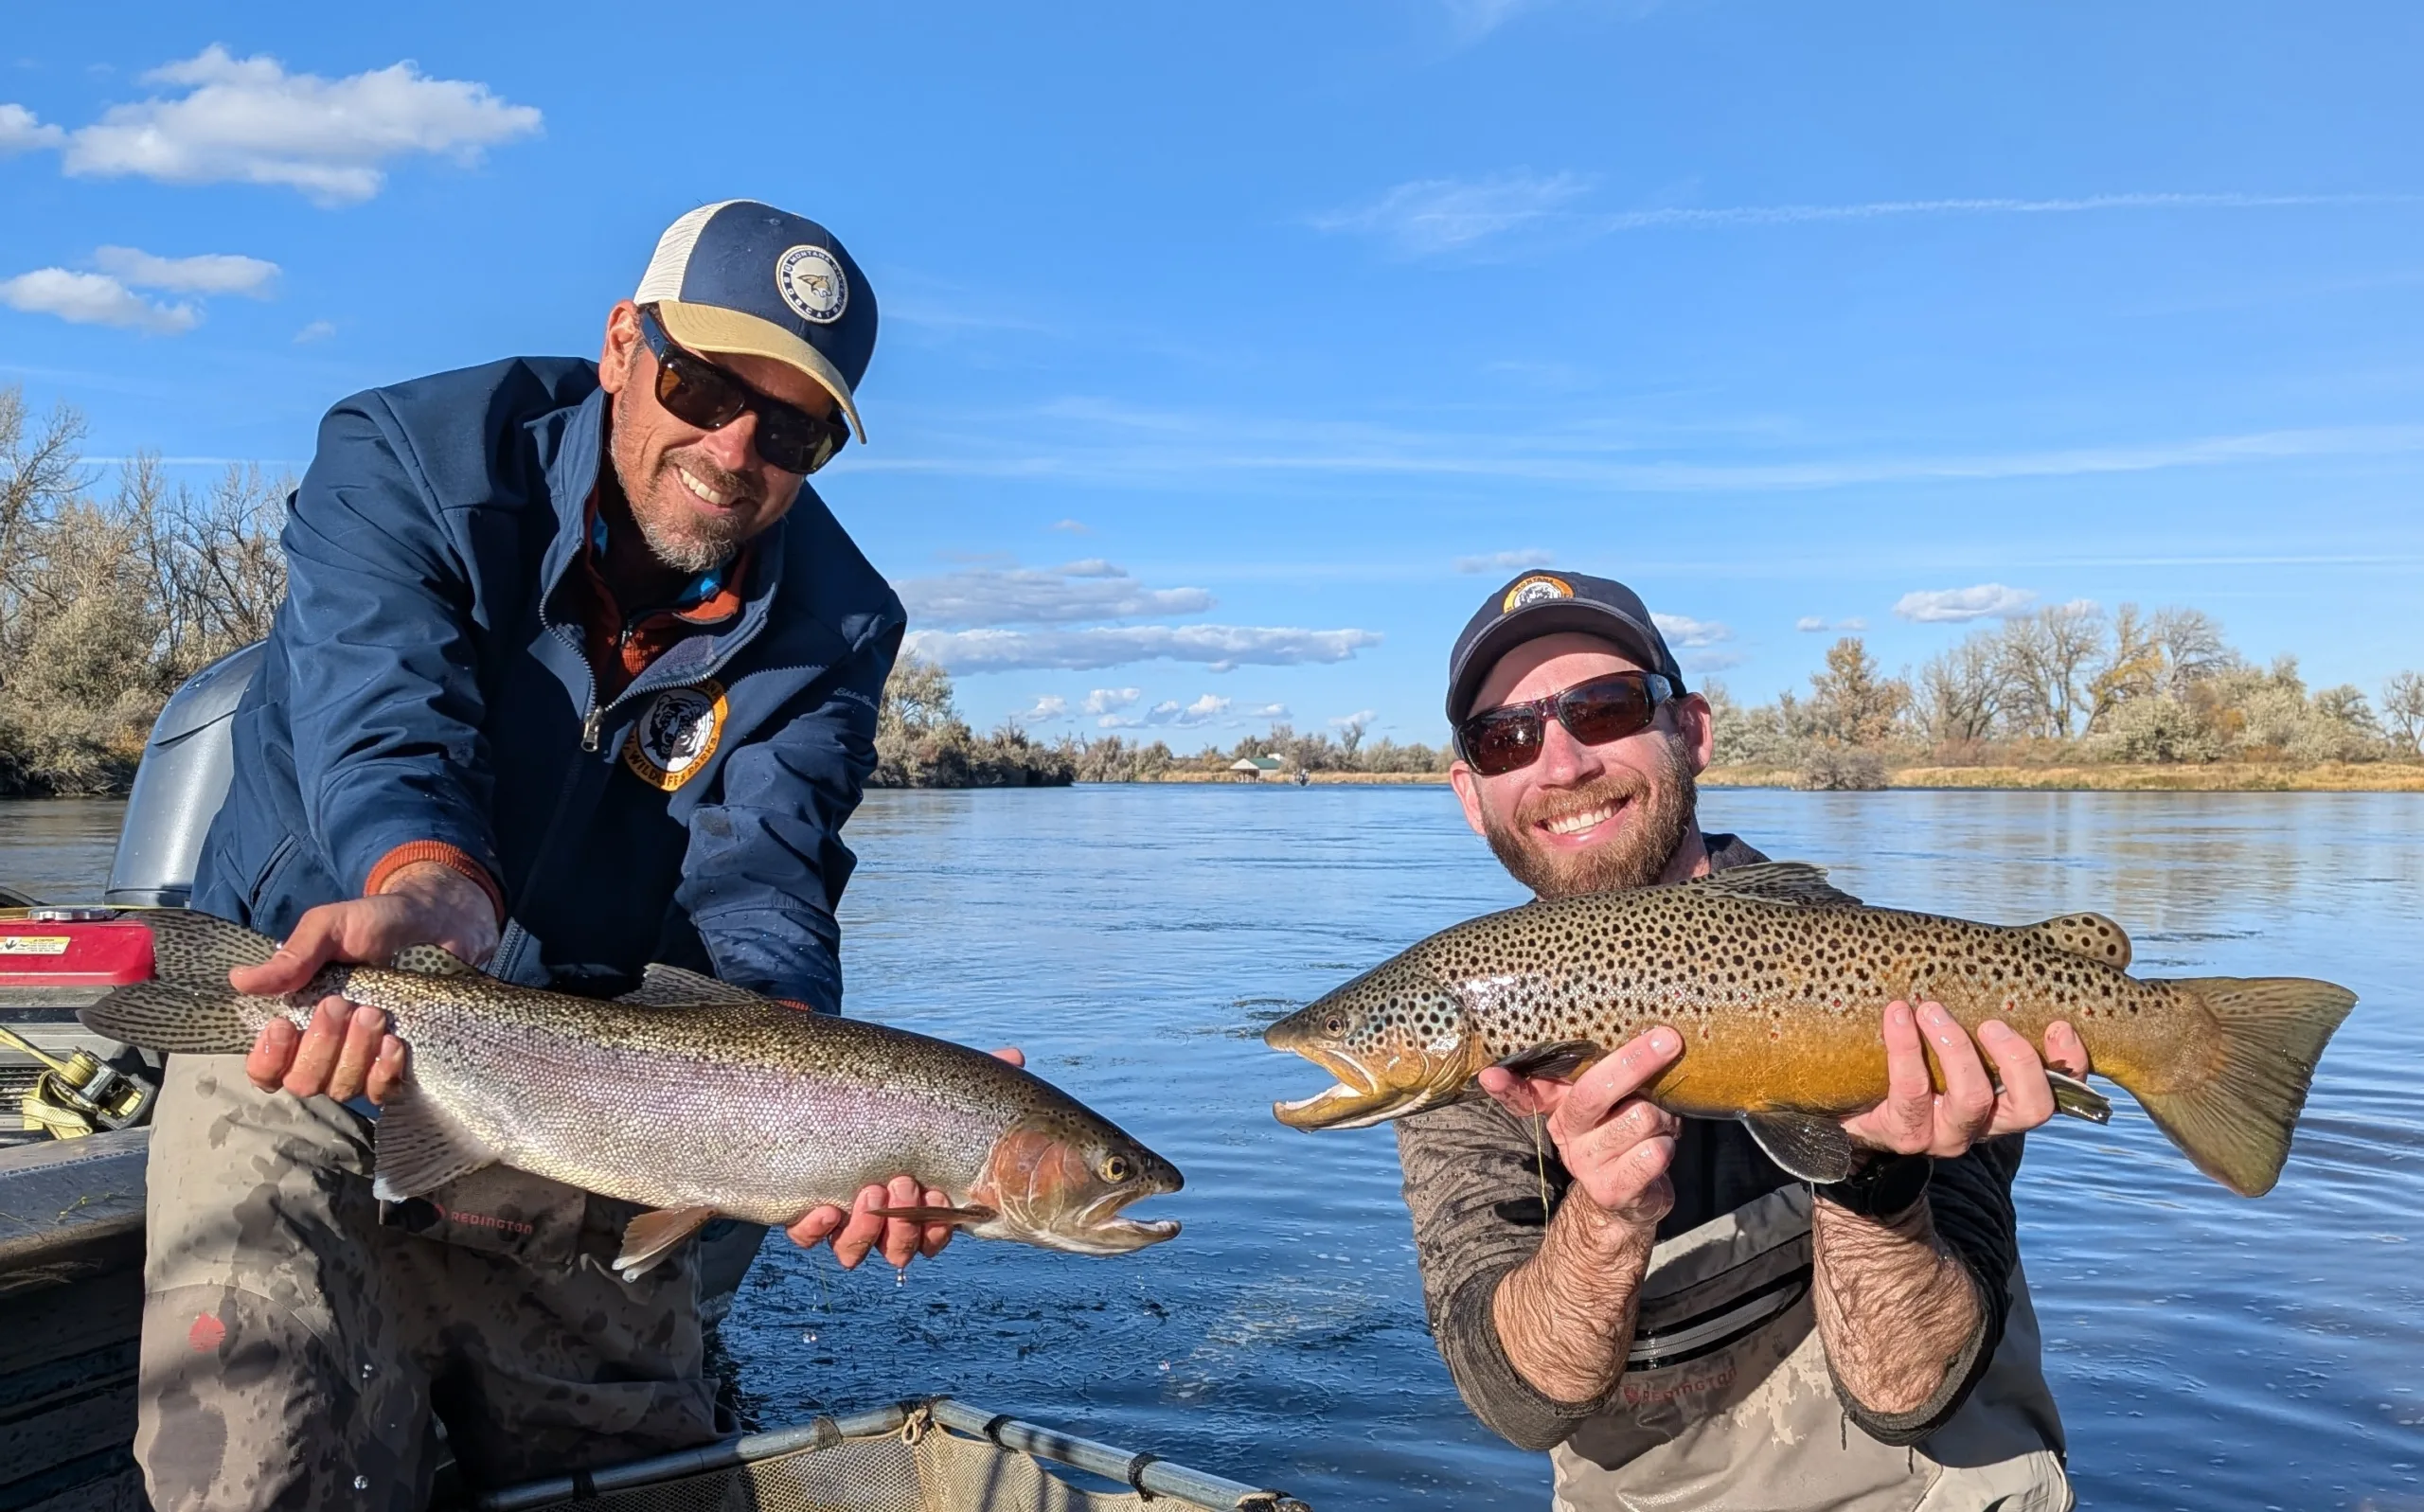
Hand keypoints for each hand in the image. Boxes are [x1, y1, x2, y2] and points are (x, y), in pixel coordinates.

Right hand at [235, 862, 498, 1102]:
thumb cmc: (378, 924)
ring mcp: (362, 1062)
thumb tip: (239, 980)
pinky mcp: (398, 1067)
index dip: (268, 1059)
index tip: (283, 1025)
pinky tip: (394, 1042)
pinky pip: (381, 1093)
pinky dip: (383, 1071)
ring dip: (354, 1052)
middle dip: (320, 1045)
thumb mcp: (331, 928)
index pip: (265, 1069)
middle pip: (303, 1082)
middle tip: (340, 1003)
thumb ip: (292, 957)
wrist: (439, 924)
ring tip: (373, 1012)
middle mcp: (325, 1050)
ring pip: (341, 1088)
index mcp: (296, 1021)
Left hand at [786, 1047, 1025, 1267]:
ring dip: (864, 1231)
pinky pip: (806, 1237)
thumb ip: (974, 1079)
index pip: (933, 1236)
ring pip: (853, 1252)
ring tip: (869, 1192)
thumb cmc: (893, 1099)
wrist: (827, 1092)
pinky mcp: (803, 1210)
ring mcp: (840, 1216)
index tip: (940, 1196)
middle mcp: (879, 1217)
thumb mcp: (934, 1088)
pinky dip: (815, 1229)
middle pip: (897, 1250)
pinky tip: (826, 1208)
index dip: (938, 1230)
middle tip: (902, 1182)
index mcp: (914, 1200)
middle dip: (903, 1227)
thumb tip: (1015, 1057)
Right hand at [1478, 1028, 1683, 1227]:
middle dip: (1633, 1063)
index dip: (1508, 1086)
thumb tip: (1630, 1034)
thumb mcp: (1610, 1101)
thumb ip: (1605, 1072)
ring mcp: (1586, 1164)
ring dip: (1664, 1116)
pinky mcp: (1611, 1190)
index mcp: (1561, 1107)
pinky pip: (1651, 1155)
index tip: (1490, 1075)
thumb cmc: (1624, 1131)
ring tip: (1663, 1122)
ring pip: (1638, 1118)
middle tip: (1668, 1040)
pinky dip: (1667, 1145)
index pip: (1526, 1095)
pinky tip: (1663, 1147)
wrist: (1631, 1200)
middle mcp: (1567, 1134)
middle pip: (1592, 1092)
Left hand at [1839, 1001, 2089, 1158]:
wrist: (1856, 1105)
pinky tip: (1896, 1016)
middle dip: (2017, 1058)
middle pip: (2031, 1107)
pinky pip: (1911, 1091)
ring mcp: (1947, 1133)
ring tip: (1931, 1009)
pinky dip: (1905, 1048)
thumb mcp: (1953, 1039)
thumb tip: (2010, 951)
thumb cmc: (1915, 1058)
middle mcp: (1987, 1124)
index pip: (2059, 1090)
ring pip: (1973, 1100)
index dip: (2069, 1063)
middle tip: (1991, 1022)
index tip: (2061, 1024)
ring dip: (1957, 1048)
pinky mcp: (1906, 1132)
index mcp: (2008, 1099)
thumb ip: (1980, 1009)